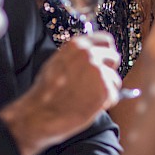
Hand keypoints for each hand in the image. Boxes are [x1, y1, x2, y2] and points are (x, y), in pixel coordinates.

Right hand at [0, 32, 121, 154]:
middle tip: (95, 84)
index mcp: (77, 45)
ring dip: (106, 90)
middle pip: (114, 57)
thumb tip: (93, 56)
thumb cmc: (45, 92)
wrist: (39, 114)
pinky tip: (88, 106)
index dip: (106, 53)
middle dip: (108, 70)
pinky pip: (113, 96)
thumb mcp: (57, 62)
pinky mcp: (105, 89)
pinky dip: (105, 103)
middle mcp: (89, 54)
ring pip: (114, 79)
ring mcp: (98, 71)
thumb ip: (76, 56)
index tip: (103, 62)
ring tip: (87, 97)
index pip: (106, 40)